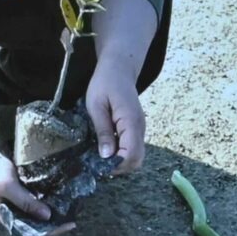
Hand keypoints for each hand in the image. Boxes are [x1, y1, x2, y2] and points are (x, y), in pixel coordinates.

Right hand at [0, 141, 69, 234]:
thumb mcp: (7, 186)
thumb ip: (26, 202)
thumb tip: (47, 216)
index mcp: (8, 218)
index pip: (34, 231)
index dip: (53, 230)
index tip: (70, 224)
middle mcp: (12, 214)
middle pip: (37, 224)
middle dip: (54, 222)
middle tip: (73, 215)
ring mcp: (14, 204)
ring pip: (36, 213)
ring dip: (51, 212)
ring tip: (68, 207)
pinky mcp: (16, 193)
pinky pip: (33, 201)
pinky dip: (44, 200)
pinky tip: (57, 195)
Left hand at [84, 56, 147, 174]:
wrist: (119, 68)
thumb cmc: (105, 83)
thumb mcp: (96, 105)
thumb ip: (103, 131)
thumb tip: (106, 156)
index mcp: (131, 122)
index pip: (131, 154)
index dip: (117, 165)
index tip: (99, 164)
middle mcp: (140, 128)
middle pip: (137, 160)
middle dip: (119, 167)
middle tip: (99, 164)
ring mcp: (140, 129)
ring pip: (136, 156)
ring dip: (120, 162)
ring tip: (101, 157)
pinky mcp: (136, 129)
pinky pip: (133, 148)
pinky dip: (122, 154)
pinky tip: (107, 148)